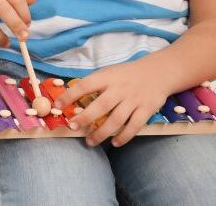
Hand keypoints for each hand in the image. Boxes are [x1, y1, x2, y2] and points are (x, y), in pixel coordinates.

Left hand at [52, 60, 173, 147]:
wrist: (158, 72)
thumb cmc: (127, 74)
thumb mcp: (109, 72)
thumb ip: (94, 83)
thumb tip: (71, 95)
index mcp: (107, 77)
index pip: (85, 85)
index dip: (70, 95)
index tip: (57, 105)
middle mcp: (120, 89)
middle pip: (100, 106)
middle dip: (85, 118)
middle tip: (73, 127)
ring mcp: (133, 100)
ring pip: (116, 120)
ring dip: (101, 133)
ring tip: (90, 141)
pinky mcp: (146, 110)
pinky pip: (134, 126)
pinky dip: (124, 137)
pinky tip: (114, 143)